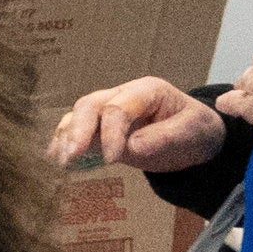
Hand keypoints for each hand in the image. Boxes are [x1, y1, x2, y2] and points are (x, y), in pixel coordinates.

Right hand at [51, 74, 227, 172]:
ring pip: (77, 116)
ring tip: (61, 161)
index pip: (118, 108)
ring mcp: (108, 110)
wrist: (195, 138)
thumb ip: (164, 136)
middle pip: (90, 105)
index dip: (111, 133)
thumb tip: (131, 146)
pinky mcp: (100, 127)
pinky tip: (56, 159)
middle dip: (78, 131)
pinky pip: (75, 130)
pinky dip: (64, 143)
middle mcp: (122, 95)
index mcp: (146, 90)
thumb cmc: (196, 130)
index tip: (112, 159)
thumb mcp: (192, 131)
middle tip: (72, 156)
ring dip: (66, 138)